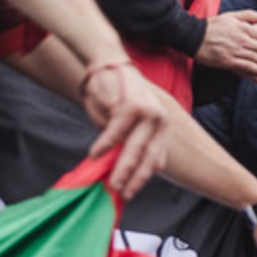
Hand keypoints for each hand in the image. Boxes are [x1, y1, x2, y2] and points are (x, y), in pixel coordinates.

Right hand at [80, 59, 167, 196]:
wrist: (107, 62)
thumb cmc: (113, 94)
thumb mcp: (124, 121)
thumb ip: (125, 141)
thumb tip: (117, 167)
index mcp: (161, 126)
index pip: (156, 157)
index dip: (143, 176)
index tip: (131, 192)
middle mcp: (159, 120)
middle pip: (148, 157)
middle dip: (133, 178)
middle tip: (121, 194)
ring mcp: (148, 113)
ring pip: (134, 149)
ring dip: (121, 168)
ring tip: (111, 183)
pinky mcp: (131, 106)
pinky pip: (116, 132)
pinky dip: (104, 145)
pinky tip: (95, 155)